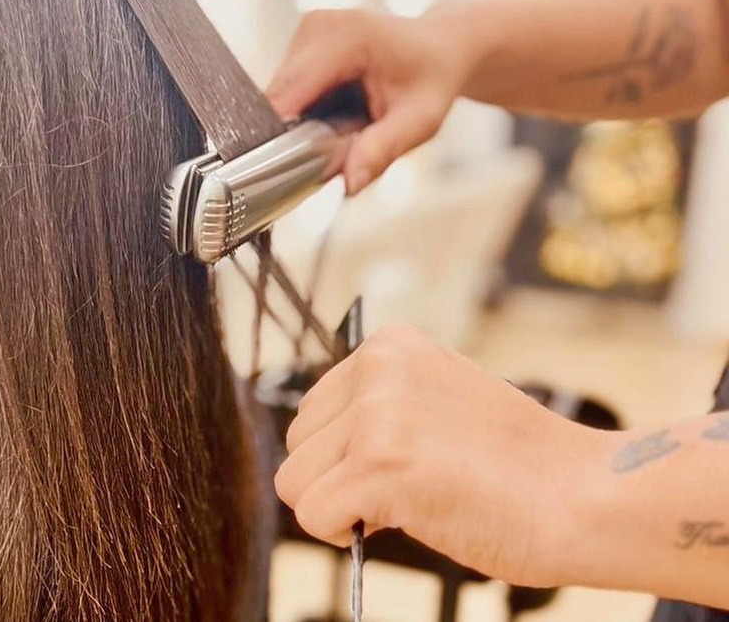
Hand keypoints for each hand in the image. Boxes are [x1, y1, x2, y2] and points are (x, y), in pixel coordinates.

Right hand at [266, 9, 473, 194]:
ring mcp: (307, 33)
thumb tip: (349, 183)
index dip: (283, 136)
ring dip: (300, 124)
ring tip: (341, 128)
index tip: (295, 169)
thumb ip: (382, 150)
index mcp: (346, 38)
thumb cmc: (432, 79)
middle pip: (277, 98)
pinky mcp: (302, 43)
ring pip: (277, 97)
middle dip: (295, 134)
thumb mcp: (419, 121)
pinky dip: (303, 112)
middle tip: (333, 152)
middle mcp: (318, 28)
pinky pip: (286, 90)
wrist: (440, 49)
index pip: (287, 95)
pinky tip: (333, 113)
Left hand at [274, 322, 609, 586]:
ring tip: (405, 503)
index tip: (399, 465)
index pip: (313, 410)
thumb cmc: (521, 463)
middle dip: (336, 479)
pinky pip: (313, 515)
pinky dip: (343, 534)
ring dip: (339, 506)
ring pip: (294, 482)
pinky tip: (399, 521)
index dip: (345, 454)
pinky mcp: (378, 465)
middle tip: (405, 489)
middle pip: (298, 445)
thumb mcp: (439, 400)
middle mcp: (377, 368)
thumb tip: (319, 448)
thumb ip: (380, 406)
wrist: (585, 496)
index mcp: (389, 345)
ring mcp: (377, 414)